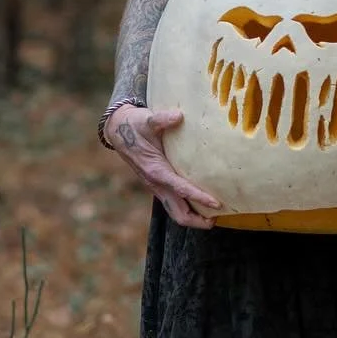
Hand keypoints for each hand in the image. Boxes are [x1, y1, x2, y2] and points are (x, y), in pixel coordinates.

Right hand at [105, 104, 220, 230]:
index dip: (199, 197)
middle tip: (218, 219)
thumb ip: (162, 119)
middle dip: (197, 221)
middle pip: (178, 213)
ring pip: (175, 212)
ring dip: (193, 219)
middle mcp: (156, 183)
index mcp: (156, 170)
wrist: (118, 131)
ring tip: (213, 217)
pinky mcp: (158, 186)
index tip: (216, 203)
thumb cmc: (135, 125)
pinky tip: (202, 205)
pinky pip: (174, 204)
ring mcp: (157, 187)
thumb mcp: (147, 119)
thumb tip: (178, 116)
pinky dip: (188, 209)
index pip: (180, 189)